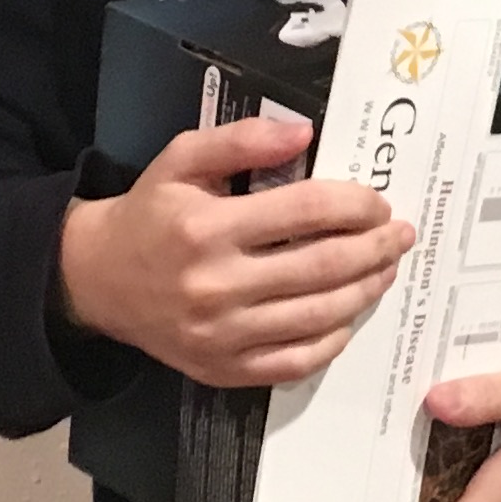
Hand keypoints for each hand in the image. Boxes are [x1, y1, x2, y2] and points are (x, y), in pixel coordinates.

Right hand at [57, 112, 411, 389]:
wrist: (98, 281)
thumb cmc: (150, 213)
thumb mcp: (182, 159)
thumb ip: (242, 140)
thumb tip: (304, 133)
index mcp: (208, 227)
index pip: (306, 211)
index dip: (355, 205)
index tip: (379, 202)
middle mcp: (216, 285)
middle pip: (322, 267)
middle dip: (375, 249)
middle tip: (402, 235)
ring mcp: (222, 335)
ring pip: (318, 316)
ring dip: (365, 291)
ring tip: (386, 269)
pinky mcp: (223, 368)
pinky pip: (295, 362)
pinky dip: (332, 340)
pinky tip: (347, 315)